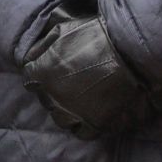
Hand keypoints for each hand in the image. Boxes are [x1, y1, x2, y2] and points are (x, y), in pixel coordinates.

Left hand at [20, 0, 161, 139]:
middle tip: (73, 79)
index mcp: (42, 74)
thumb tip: (30, 58)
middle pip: (47, 100)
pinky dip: (84, 123)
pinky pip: (81, 132)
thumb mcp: (63, 29)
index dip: (42, 72)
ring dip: (67, 109)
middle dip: (55, 90)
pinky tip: (91, 111)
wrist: (132, 51)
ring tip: (82, 97)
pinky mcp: (95, 125)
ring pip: (61, 119)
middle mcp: (54, 97)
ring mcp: (75, 114)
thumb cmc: (97, 35)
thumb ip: (42, 46)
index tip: (53, 68)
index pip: (31, 79)